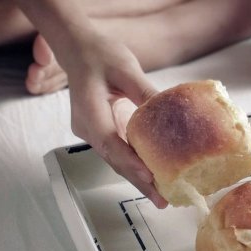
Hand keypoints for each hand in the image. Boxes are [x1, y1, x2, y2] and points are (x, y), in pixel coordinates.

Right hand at [63, 32, 168, 207]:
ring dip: (138, 178)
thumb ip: (146, 92)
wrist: (78, 48)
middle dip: (138, 182)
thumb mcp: (126, 68)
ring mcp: (91, 131)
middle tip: (162, 201)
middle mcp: (86, 126)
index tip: (149, 177)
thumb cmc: (100, 54)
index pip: (109, 142)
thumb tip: (171, 112)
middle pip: (114, 159)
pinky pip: (119, 152)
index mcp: (88, 110)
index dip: (129, 162)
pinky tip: (154, 176)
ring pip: (116, 160)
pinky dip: (135, 165)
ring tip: (162, 196)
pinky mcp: (101, 131)